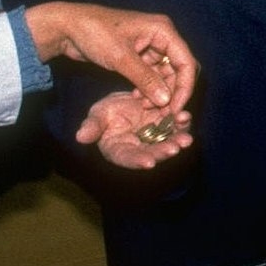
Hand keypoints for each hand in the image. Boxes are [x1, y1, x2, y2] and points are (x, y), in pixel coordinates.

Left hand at [22, 1, 195, 109]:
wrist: (68, 27)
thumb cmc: (94, 33)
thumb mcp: (121, 58)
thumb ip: (145, 80)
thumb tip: (166, 100)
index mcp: (162, 30)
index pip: (185, 62)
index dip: (184, 87)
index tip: (175, 108)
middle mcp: (161, 36)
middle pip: (179, 69)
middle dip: (172, 91)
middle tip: (162, 111)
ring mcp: (150, 45)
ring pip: (166, 74)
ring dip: (159, 91)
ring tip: (144, 105)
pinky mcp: (139, 54)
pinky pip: (152, 74)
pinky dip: (148, 87)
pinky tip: (137, 97)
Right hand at [77, 86, 193, 168]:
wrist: (124, 102)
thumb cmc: (106, 113)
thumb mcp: (97, 117)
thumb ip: (92, 127)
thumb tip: (80, 137)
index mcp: (120, 151)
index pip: (128, 159)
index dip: (138, 161)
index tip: (148, 163)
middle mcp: (140, 149)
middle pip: (152, 154)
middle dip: (163, 152)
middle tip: (174, 149)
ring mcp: (156, 139)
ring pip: (168, 142)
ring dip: (177, 140)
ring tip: (185, 139)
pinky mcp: (167, 126)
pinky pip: (176, 126)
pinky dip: (181, 123)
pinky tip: (184, 117)